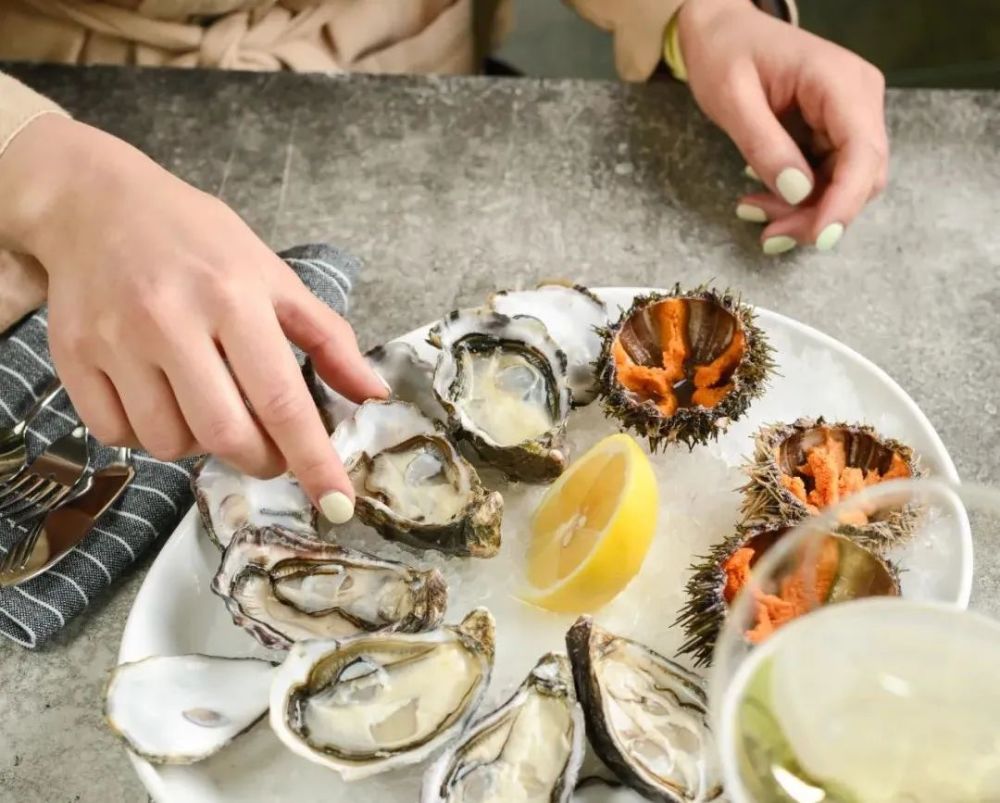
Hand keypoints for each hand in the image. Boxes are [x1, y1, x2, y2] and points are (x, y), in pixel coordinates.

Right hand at [0, 115, 385, 521]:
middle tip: (269, 449)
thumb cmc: (198, 240)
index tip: (338, 504)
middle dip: (260, 460)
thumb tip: (372, 394)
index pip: (282, 399)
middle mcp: (172, 321)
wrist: (95, 204)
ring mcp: (116, 341)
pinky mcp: (73, 357)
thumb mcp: (273, 275)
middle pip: (225, 434)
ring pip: (169, 444)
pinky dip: (146, 434)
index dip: (313, 459)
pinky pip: (116, 435)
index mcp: (234, 298)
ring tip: (207, 405)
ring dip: (200, 446)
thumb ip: (328, 338)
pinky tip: (159, 398)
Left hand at [678, 0, 888, 253]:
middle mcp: (858, 97)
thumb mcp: (732, 99)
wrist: (722, 28)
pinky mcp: (835, 128)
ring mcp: (850, 113)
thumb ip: (764, 144)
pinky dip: (800, 197)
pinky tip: (763, 201)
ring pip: (847, 182)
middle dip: (819, 214)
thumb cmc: (725, 53)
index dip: (845, 202)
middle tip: (769, 234)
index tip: (818, 238)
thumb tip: (797, 192)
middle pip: (862, 175)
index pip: (862, 152)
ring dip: (806, 211)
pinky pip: (830, 175)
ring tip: (755, 213)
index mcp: (839, 81)